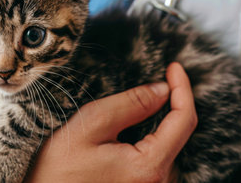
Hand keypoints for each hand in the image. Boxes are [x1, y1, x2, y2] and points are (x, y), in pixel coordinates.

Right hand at [26, 62, 196, 182]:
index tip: (173, 67)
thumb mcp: (91, 125)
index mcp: (148, 166)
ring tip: (152, 96)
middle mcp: (156, 181)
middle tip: (163, 75)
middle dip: (174, 102)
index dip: (182, 88)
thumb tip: (161, 90)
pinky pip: (157, 154)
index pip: (183, 121)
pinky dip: (154, 133)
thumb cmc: (57, 167)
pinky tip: (141, 121)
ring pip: (169, 143)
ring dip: (164, 118)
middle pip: (179, 133)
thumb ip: (130, 105)